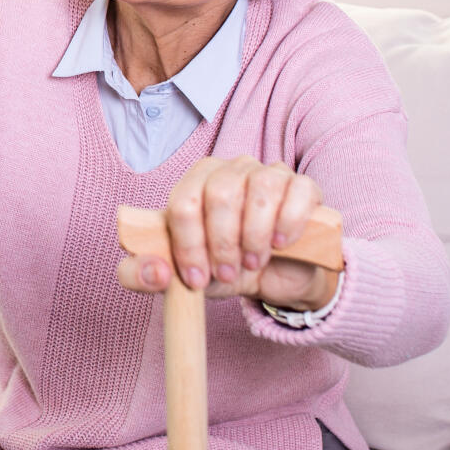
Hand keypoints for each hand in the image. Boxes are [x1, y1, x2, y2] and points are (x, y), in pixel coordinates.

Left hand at [120, 156, 336, 310]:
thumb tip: (153, 272)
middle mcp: (231, 170)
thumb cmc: (227, 269)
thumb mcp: (184, 279)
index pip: (184, 202)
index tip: (196, 278)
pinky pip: (297, 192)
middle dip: (222, 242)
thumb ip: (146, 275)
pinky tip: (281, 244)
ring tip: (254, 262)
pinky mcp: (303, 186)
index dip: (188, 244)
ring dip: (254, 236)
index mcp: (195, 183)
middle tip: (228, 272)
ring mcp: (269, 173)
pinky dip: (288, 223)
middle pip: (220, 193)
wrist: (277, 279)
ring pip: (260, 190)